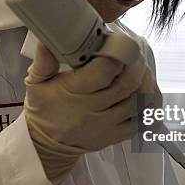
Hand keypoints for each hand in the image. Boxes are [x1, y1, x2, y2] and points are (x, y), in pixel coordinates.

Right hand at [25, 42, 154, 184]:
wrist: (47, 145)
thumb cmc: (44, 109)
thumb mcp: (36, 83)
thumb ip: (43, 61)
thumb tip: (46, 39)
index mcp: (72, 92)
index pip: (103, 72)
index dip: (117, 55)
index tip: (119, 43)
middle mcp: (92, 110)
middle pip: (127, 84)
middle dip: (137, 64)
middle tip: (135, 52)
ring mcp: (106, 125)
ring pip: (138, 101)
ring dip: (145, 82)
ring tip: (142, 69)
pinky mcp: (116, 135)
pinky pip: (142, 120)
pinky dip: (149, 104)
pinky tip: (145, 90)